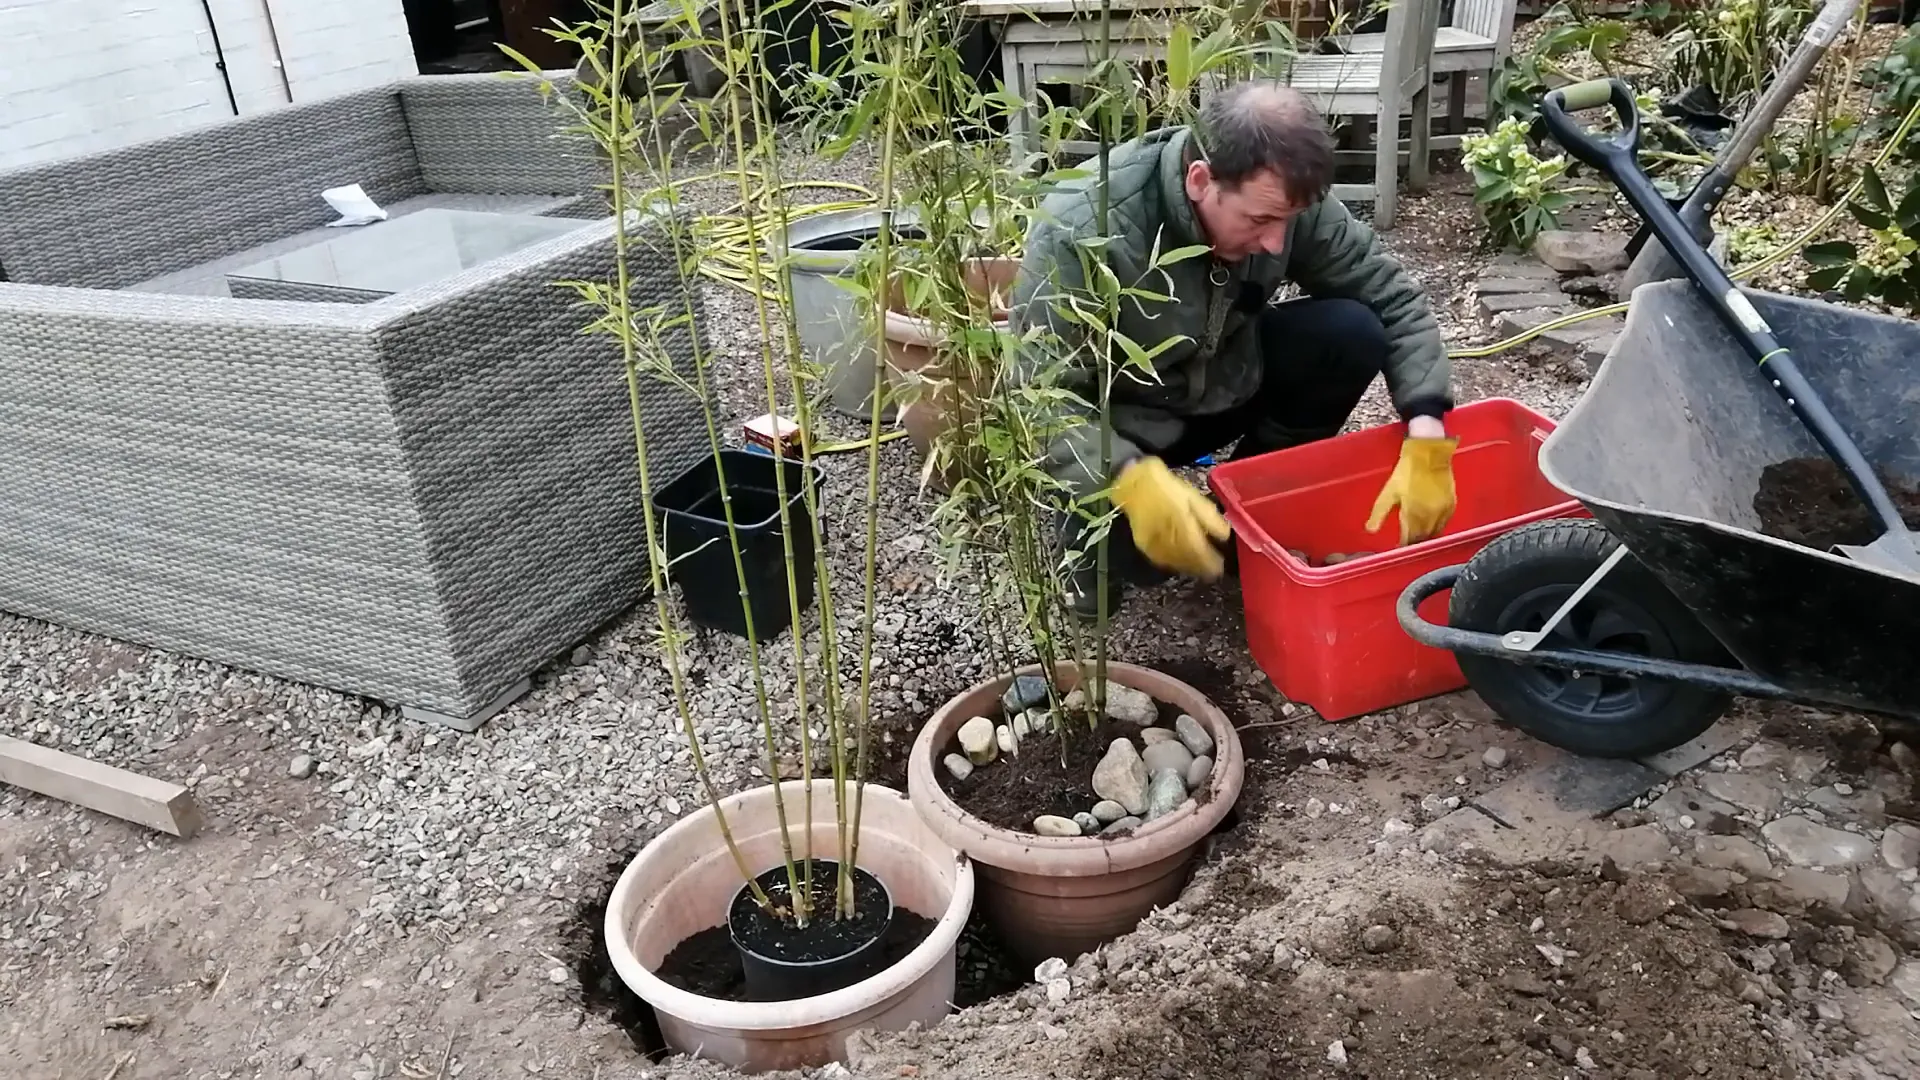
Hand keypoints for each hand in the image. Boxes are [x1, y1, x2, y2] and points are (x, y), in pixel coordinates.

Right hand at [1111, 456, 1232, 578]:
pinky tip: (1182, 563)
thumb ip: (1209, 517)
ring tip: (1200, 569)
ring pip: (1175, 562)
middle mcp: (1166, 535)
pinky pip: (1162, 560)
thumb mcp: (1193, 496)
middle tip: (1213, 572)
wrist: (1135, 486)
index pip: (1198, 549)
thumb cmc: (1168, 488)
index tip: (1220, 568)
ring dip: (1188, 568)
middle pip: (1187, 559)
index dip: (1209, 562)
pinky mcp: (1144, 546)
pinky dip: (1174, 564)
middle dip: (1201, 568)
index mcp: (1181, 521)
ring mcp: (1153, 543)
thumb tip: (1224, 535)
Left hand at [1366, 434, 1457, 544]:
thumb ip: (1379, 513)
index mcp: (1414, 514)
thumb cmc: (1407, 471)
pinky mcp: (1452, 504)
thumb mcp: (1388, 492)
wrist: (1429, 453)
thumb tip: (1370, 530)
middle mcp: (1431, 516)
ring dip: (1426, 536)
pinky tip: (1430, 523)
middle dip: (1415, 542)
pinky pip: (1445, 522)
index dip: (1404, 545)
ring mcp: (1444, 511)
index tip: (1399, 548)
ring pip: (1436, 532)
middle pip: (1423, 538)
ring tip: (1418, 535)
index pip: (1410, 539)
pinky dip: (1437, 526)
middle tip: (1408, 543)